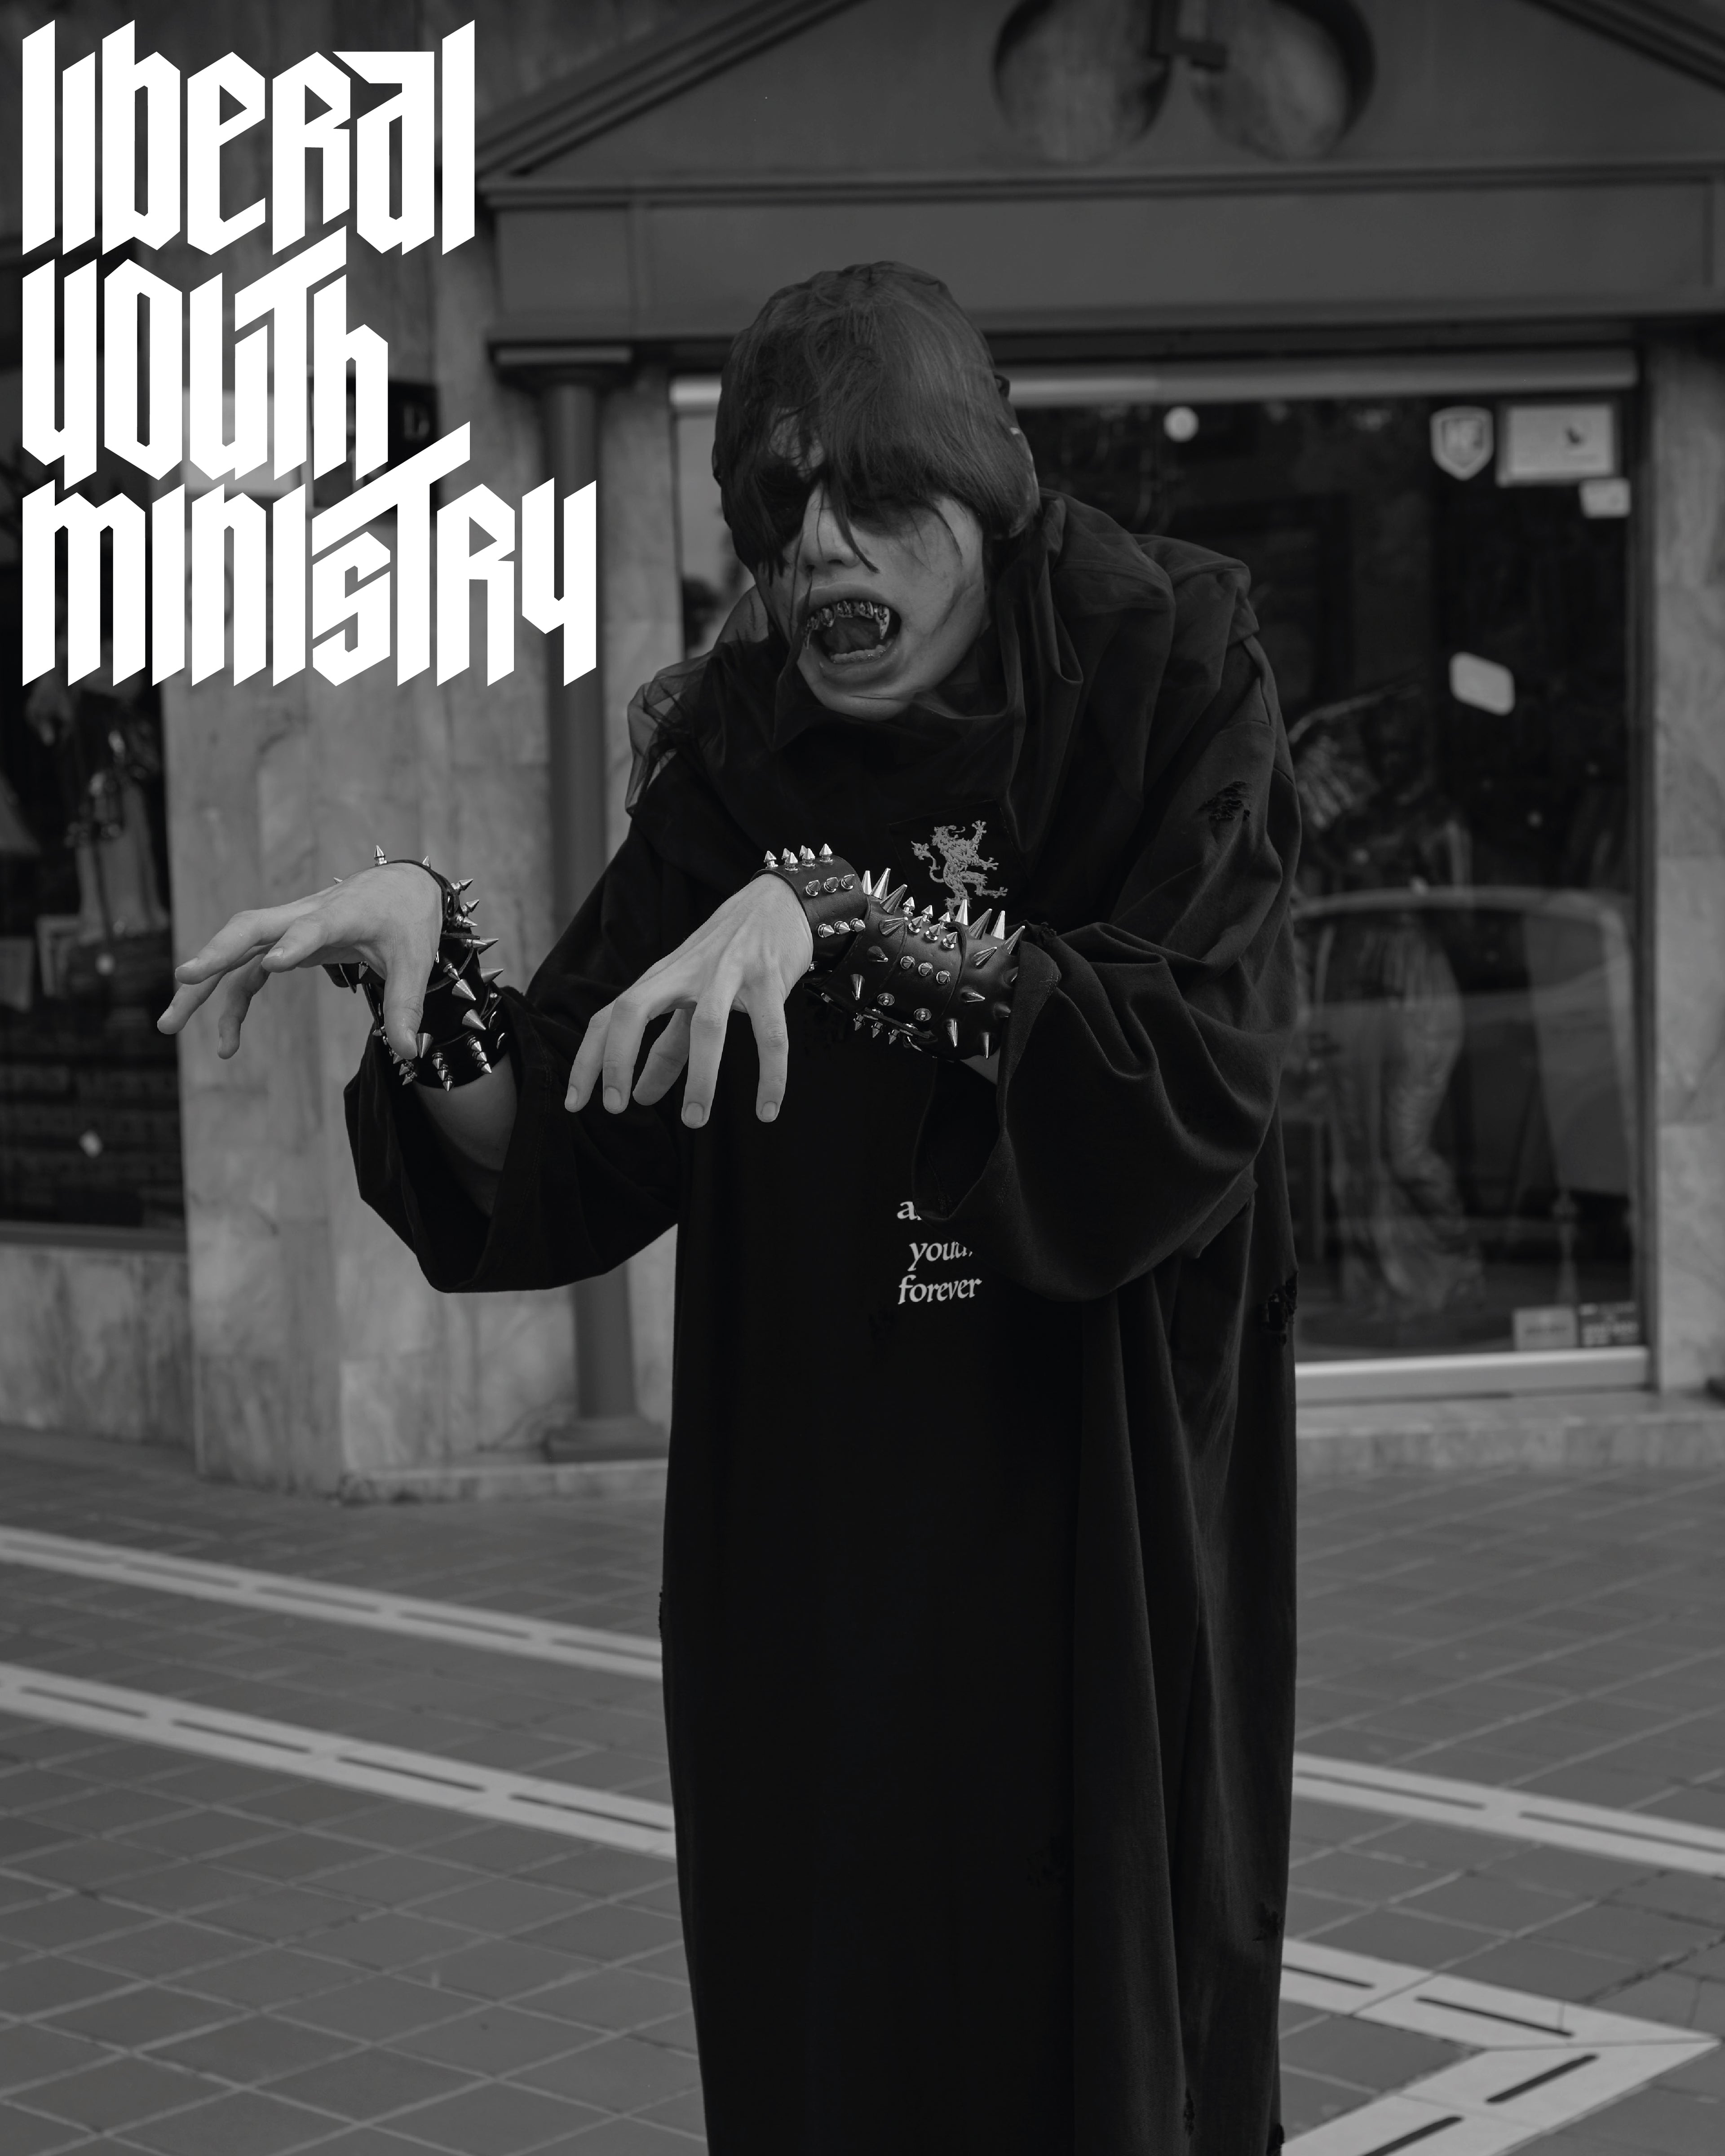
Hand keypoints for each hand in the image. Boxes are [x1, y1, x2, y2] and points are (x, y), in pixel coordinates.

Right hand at [156, 864, 445, 1061]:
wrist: (399, 885)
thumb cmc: (407, 920)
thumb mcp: (416, 961)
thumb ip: (407, 1005)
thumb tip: (411, 1054)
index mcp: (344, 914)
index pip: (314, 926)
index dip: (296, 944)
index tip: (274, 965)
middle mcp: (306, 915)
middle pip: (250, 929)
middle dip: (215, 954)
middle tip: (182, 980)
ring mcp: (288, 928)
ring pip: (235, 950)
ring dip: (202, 985)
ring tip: (168, 1026)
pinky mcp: (283, 943)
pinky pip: (247, 972)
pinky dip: (232, 1003)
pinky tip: (227, 1041)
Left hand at [567, 875, 812, 1126]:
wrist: (778, 902)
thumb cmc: (728, 954)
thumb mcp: (691, 996)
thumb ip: (668, 1045)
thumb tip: (639, 1096)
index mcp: (660, 979)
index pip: (610, 1016)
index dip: (589, 1059)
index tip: (576, 1103)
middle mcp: (686, 973)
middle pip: (635, 1009)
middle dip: (618, 1058)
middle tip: (614, 1108)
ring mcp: (728, 972)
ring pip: (707, 1026)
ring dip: (699, 1078)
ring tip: (694, 1120)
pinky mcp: (769, 978)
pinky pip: (771, 1034)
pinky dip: (770, 1075)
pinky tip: (767, 1109)